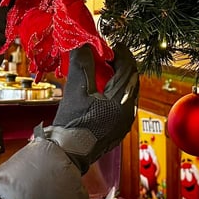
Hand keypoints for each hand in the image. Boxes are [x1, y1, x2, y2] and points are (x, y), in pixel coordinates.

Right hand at [42, 44, 139, 173]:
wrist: (68, 152)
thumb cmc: (72, 123)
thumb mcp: (76, 90)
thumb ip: (82, 65)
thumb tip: (84, 45)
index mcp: (122, 102)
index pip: (128, 70)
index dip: (122, 54)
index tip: (114, 45)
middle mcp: (128, 112)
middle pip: (131, 82)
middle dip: (122, 67)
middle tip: (109, 57)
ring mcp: (125, 123)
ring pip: (128, 94)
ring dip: (119, 80)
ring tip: (104, 72)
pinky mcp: (118, 130)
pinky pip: (123, 105)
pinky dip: (116, 93)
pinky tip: (102, 92)